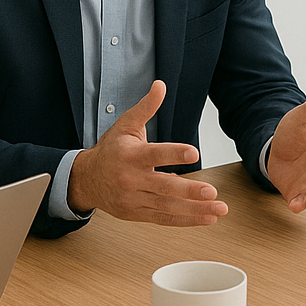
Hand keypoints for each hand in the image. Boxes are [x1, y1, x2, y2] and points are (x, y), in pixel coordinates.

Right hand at [69, 80, 228, 226]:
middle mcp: (132, 179)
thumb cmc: (110, 151)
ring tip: (218, 209)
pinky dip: (186, 220)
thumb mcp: (125, 125)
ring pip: (168, 206)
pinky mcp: (138, 214)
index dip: (174, 154)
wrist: (86, 180)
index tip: (194, 153)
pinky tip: (206, 218)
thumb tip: (160, 85)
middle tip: (212, 192)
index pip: (155, 154)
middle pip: (163, 186)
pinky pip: (165, 219)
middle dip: (189, 190)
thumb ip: (146, 107)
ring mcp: (135, 199)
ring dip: (195, 210)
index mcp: (131, 156)